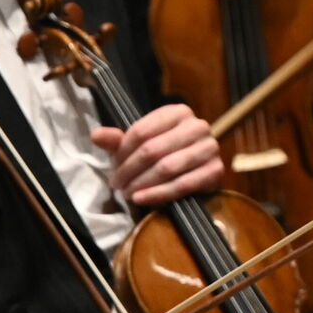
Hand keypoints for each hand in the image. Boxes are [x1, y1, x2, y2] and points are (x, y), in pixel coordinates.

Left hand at [96, 103, 224, 206]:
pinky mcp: (216, 170)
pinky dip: (159, 194)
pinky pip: (182, 185)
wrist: (192, 175)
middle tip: (117, 185)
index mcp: (178, 112)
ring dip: (142, 184)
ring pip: (167, 167)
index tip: (112, 167)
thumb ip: (117, 140)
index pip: (142, 131)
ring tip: (128, 194)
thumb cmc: (162, 156)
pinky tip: (142, 199)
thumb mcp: (137, 146)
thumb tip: (96, 135)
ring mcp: (210, 147)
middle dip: (130, 170)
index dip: (122, 152)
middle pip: (153, 149)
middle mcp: (198, 125)